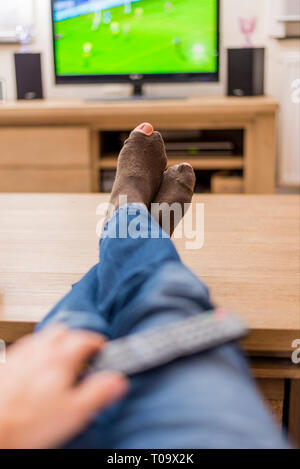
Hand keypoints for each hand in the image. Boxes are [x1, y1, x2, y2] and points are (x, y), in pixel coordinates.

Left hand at [0, 325, 127, 448]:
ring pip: (43, 337)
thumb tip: (118, 380)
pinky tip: (37, 369)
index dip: (99, 344)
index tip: (103, 350)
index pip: (86, 338)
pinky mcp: (7, 364)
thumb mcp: (75, 412)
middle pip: (64, 332)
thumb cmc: (27, 422)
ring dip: (56, 344)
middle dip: (76, 339)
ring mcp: (21, 355)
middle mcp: (40, 350)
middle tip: (84, 355)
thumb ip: (99, 392)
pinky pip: (26, 348)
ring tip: (62, 360)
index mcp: (61, 357)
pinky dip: (37, 353)